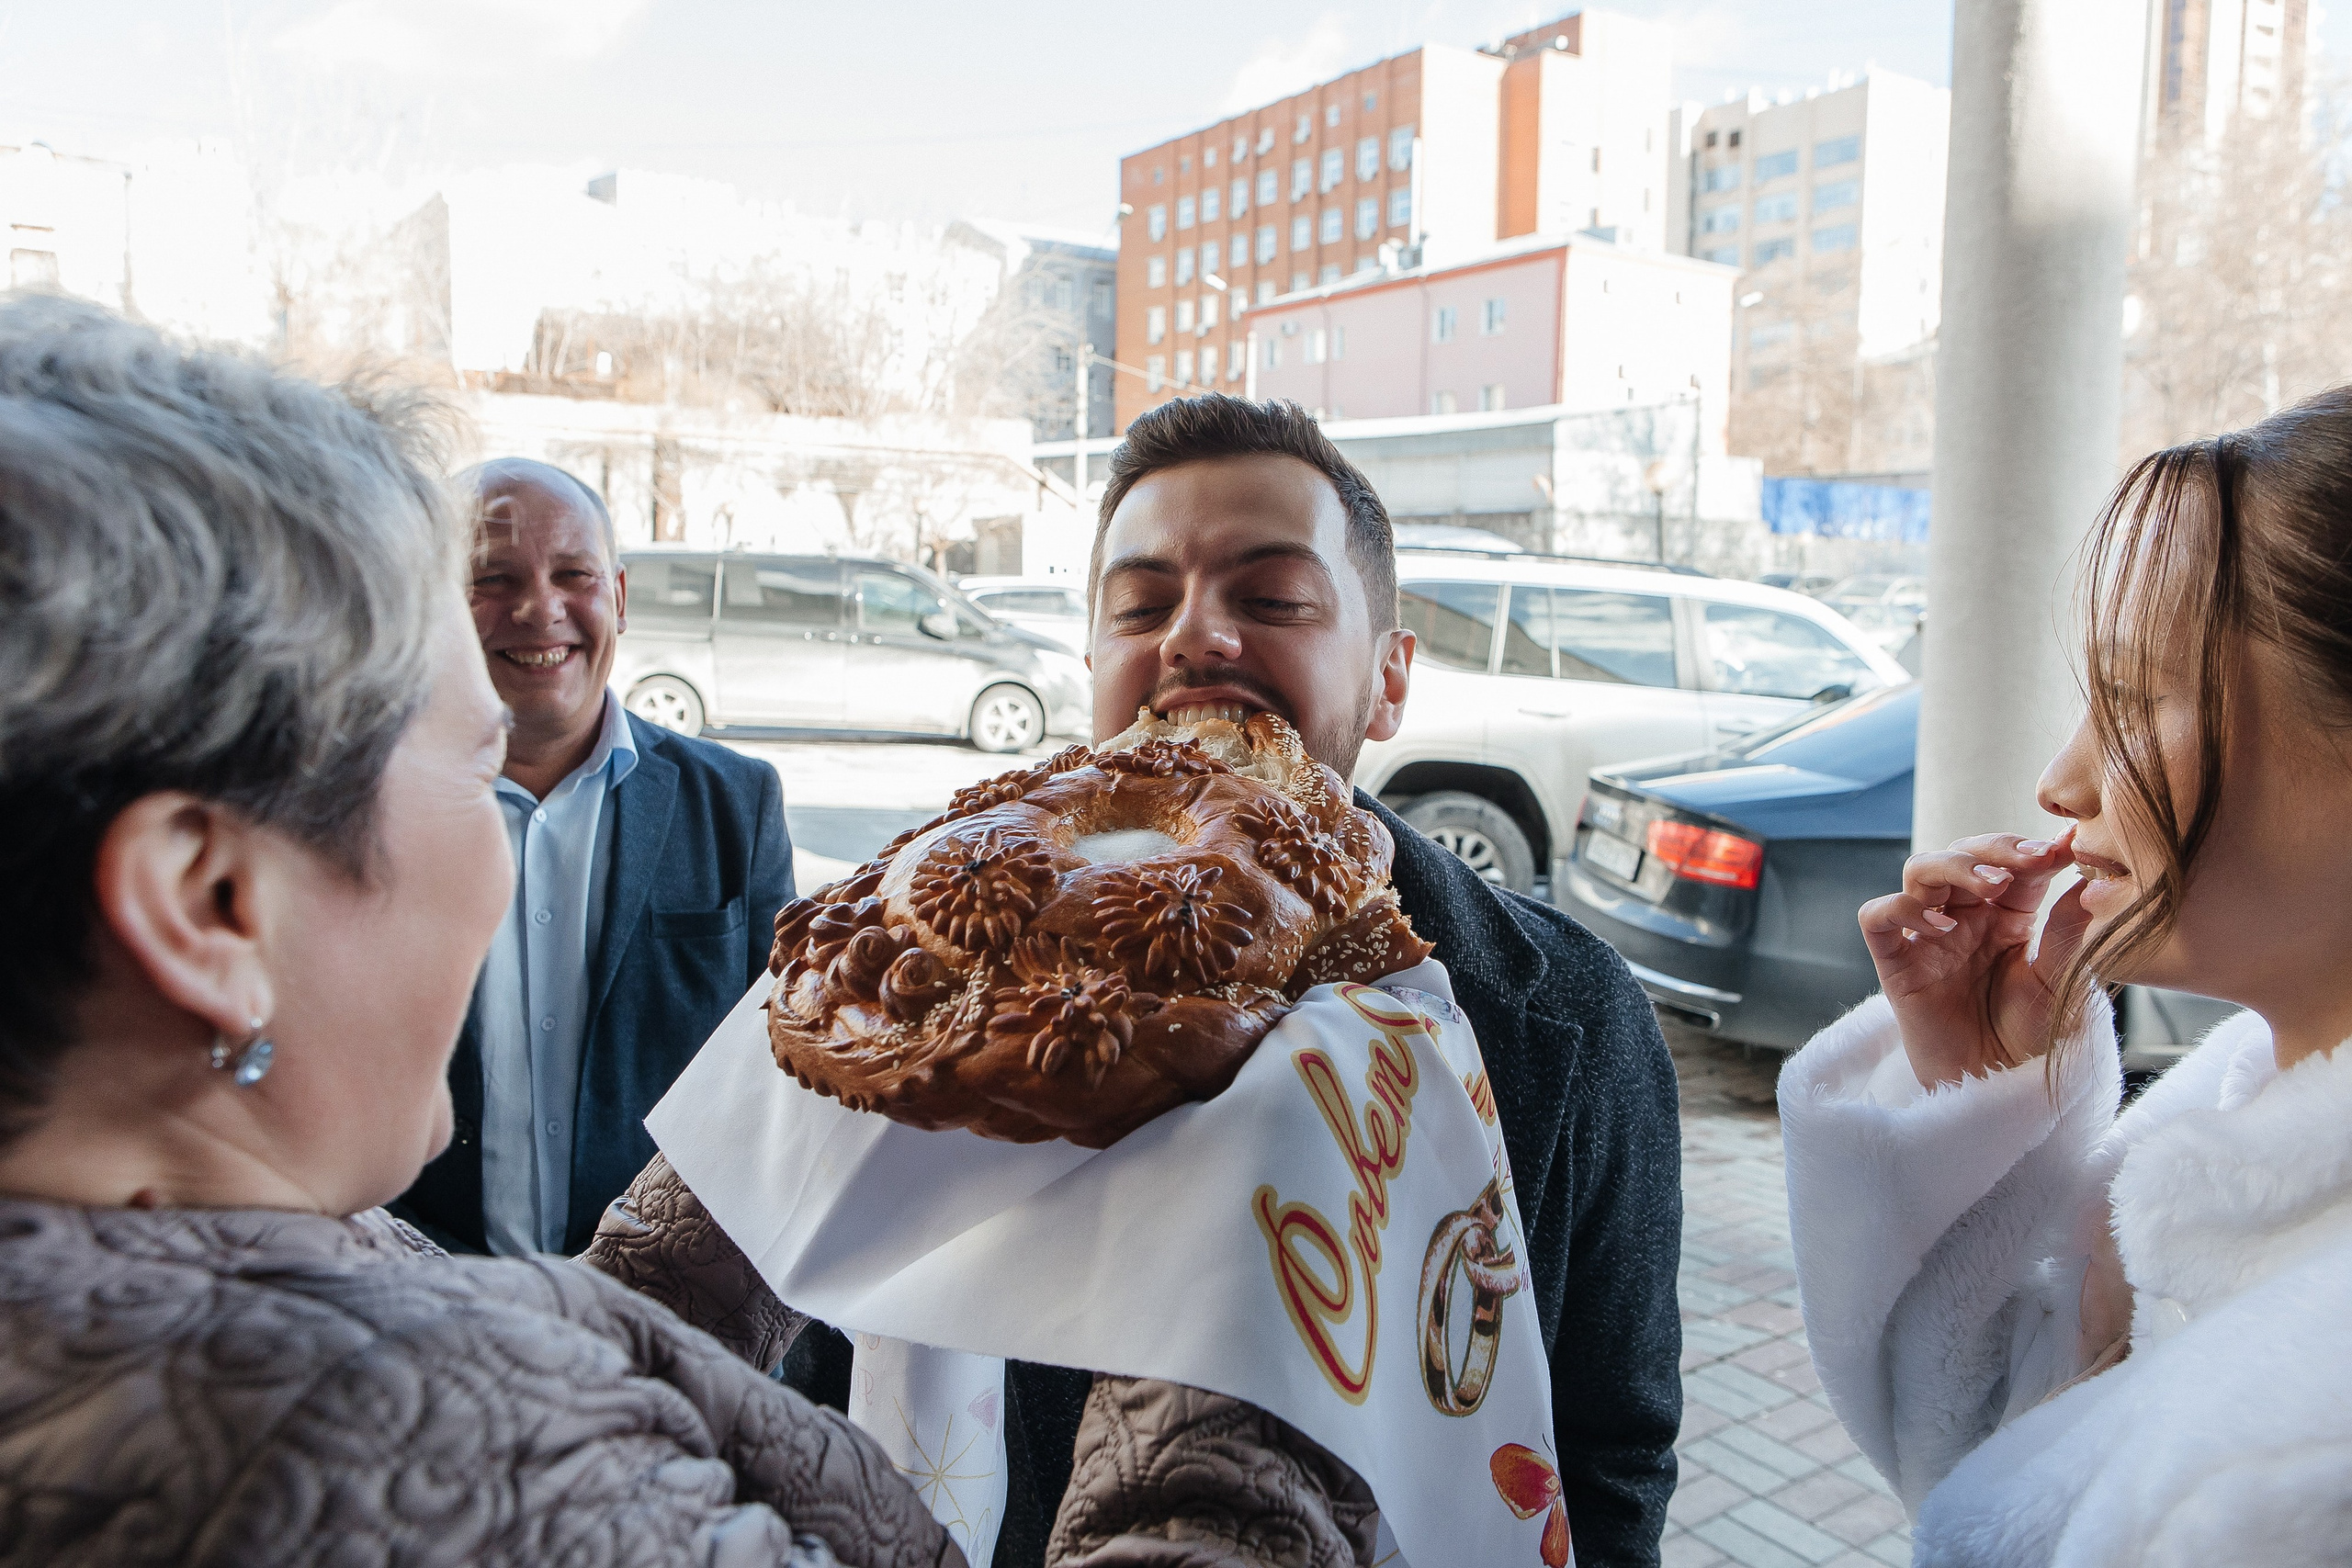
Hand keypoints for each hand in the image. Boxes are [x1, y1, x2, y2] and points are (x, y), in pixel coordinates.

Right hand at [1857, 828, 2093, 1088]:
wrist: (1998, 1092)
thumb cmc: (2033, 1040)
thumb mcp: (2060, 983)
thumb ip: (2067, 932)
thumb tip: (2090, 880)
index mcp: (2009, 916)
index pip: (2014, 865)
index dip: (2034, 849)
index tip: (2065, 846)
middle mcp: (1965, 918)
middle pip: (1962, 853)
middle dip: (1994, 848)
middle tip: (2029, 860)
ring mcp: (1927, 938)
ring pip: (1919, 871)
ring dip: (1954, 866)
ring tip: (1992, 885)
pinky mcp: (1896, 964)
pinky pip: (1877, 918)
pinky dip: (1900, 909)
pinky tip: (1940, 927)